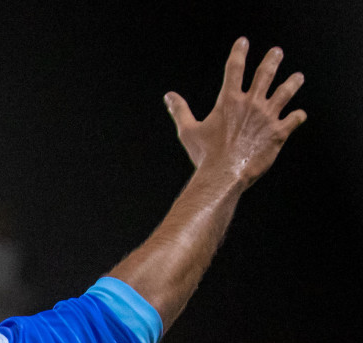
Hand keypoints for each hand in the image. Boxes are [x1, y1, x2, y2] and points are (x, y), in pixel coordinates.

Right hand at [166, 38, 305, 188]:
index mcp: (229, 101)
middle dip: (272, 60)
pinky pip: (294, 119)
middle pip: (265, 74)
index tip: (243, 42)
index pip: (234, 68)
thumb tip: (169, 96)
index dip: (239, 52)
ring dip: (293, 83)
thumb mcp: (188, 131)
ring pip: (286, 92)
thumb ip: (180, 110)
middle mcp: (251, 104)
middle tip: (276, 52)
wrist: (224, 175)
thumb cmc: (204, 154)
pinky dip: (297, 116)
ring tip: (297, 77)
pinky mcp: (279, 133)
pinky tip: (299, 115)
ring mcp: (268, 117)